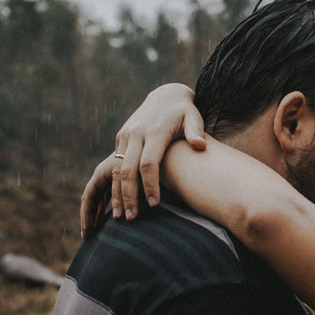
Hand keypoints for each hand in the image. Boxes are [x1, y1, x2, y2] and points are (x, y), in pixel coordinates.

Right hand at [79, 83, 206, 237]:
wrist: (166, 96)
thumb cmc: (185, 112)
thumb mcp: (194, 117)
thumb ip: (196, 132)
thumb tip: (200, 145)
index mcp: (154, 131)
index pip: (149, 163)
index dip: (151, 184)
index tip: (155, 204)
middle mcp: (135, 134)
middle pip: (128, 169)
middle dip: (128, 195)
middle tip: (132, 219)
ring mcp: (125, 136)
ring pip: (117, 170)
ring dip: (117, 194)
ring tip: (120, 217)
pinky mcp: (121, 139)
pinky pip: (114, 165)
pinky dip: (114, 185)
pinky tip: (118, 203)